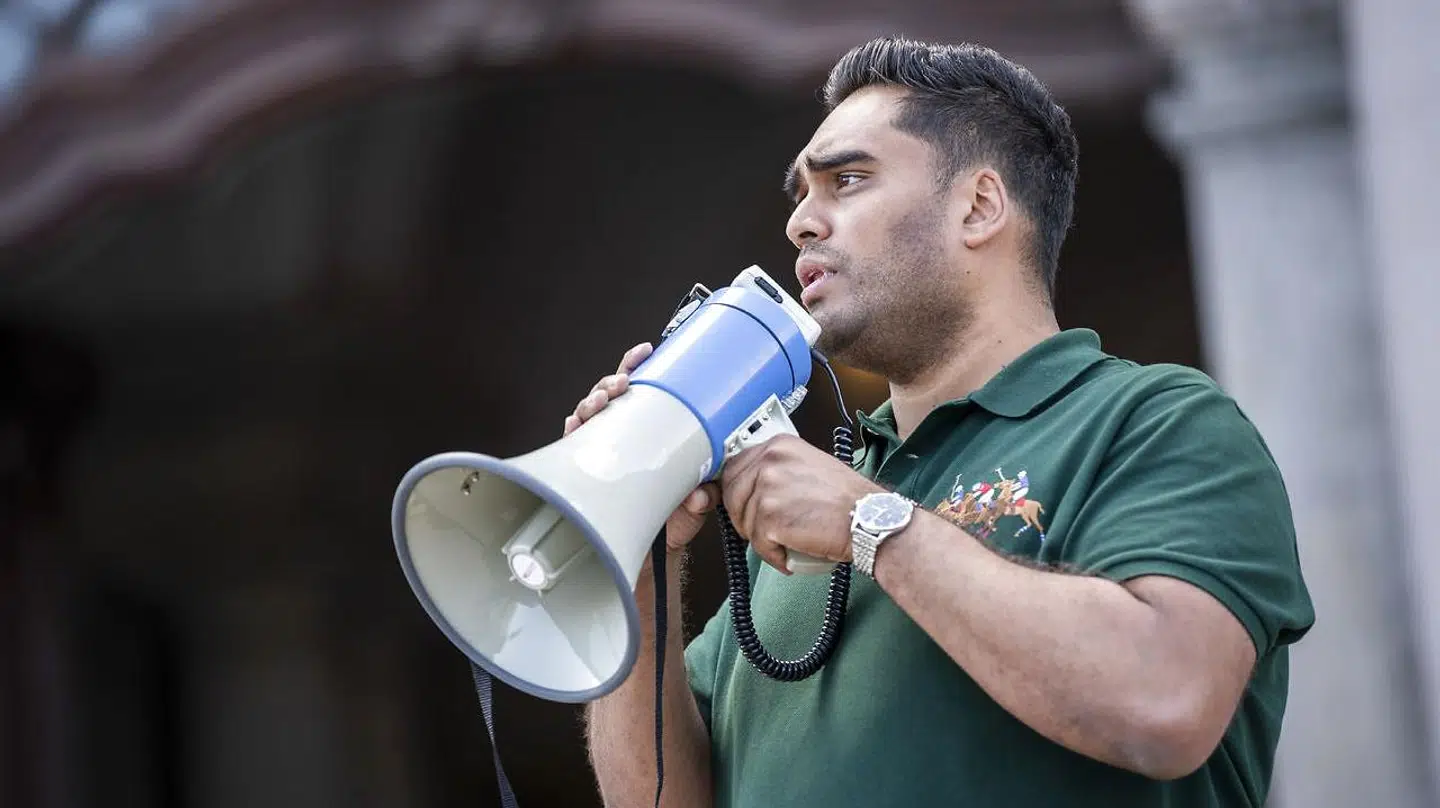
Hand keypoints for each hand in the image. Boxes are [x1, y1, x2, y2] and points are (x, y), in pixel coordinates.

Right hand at [563, 341, 717, 551]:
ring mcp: (600, 448)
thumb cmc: (669, 515)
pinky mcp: (584, 467)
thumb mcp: (693, 499)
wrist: (650, 552)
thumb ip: (702, 493)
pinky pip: (572, 443)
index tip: (647, 351)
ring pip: (588, 412)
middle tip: (622, 384)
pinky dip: (572, 430)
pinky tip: (576, 424)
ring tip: (602, 401)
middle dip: (612, 381)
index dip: (639, 366)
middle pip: (610, 394)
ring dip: (593, 401)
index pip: (641, 389)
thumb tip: (702, 494)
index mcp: (647, 429)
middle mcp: (621, 434)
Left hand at [719, 434, 882, 572]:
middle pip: (732, 495)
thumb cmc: (847, 499)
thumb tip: (752, 485)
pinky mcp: (770, 517)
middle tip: (764, 531)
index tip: (745, 506)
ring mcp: (768, 488)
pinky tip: (790, 554)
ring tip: (786, 541)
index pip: (734, 467)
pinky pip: (758, 544)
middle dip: (744, 517)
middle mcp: (770, 461)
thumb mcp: (808, 465)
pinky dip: (773, 555)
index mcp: (778, 445)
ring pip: (744, 522)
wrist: (868, 519)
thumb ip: (779, 469)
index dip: (738, 492)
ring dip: (761, 539)